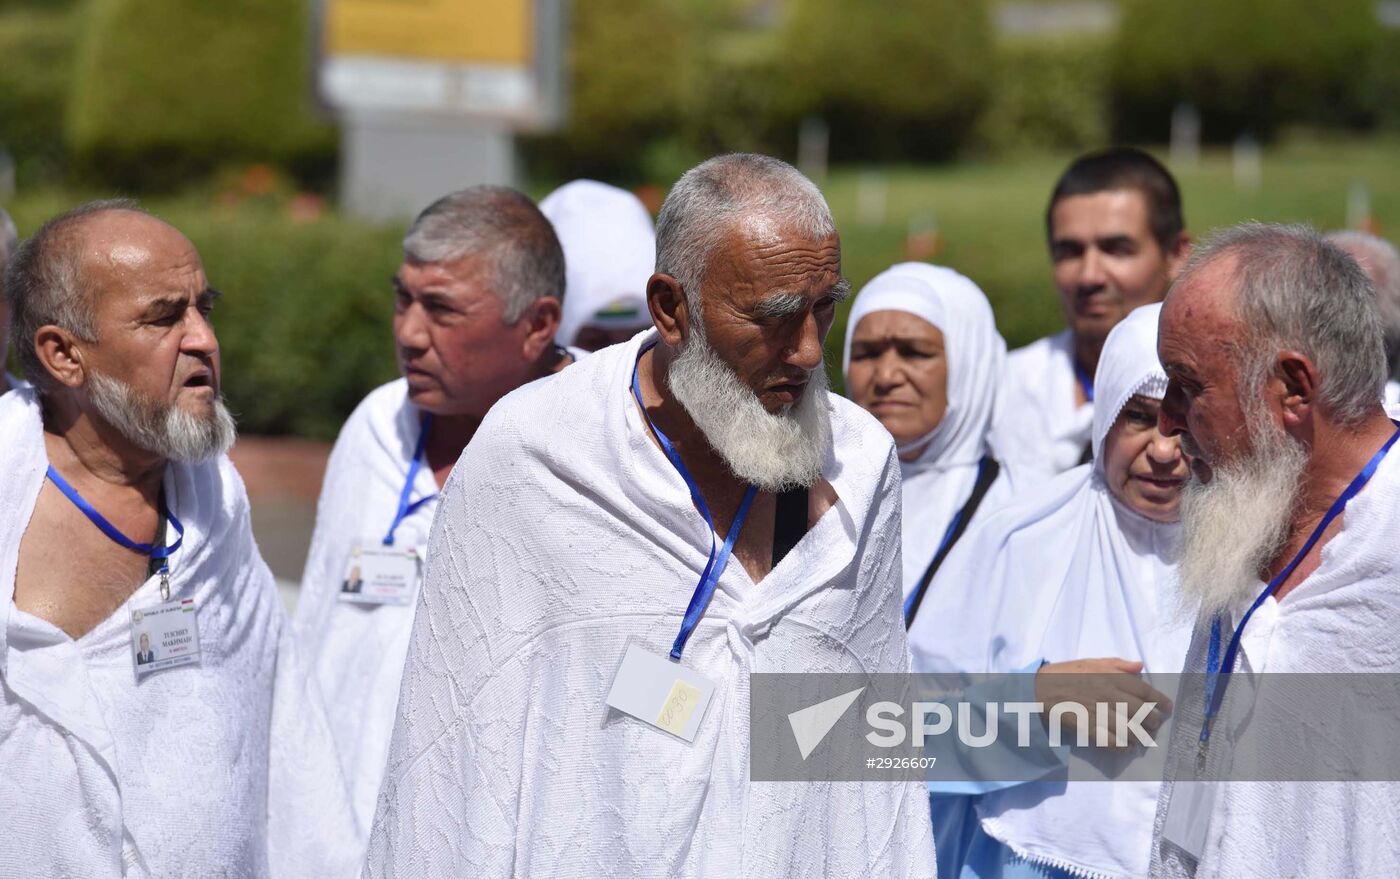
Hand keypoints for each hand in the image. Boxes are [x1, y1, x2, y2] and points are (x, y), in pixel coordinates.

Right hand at [1034, 657, 1171, 748]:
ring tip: (1142, 738)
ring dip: (1141, 737)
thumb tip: (1140, 666)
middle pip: (1144, 714)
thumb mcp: (1091, 662)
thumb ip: (1117, 664)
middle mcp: (1111, 695)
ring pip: (1133, 731)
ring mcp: (1101, 713)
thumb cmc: (1065, 674)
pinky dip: (1124, 747)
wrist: (1038, 690)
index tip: (1168, 708)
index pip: (1147, 691)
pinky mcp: (1090, 729)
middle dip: (1154, 722)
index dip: (1162, 702)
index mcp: (1113, 678)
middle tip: (1154, 725)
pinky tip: (1126, 747)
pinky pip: (1115, 743)